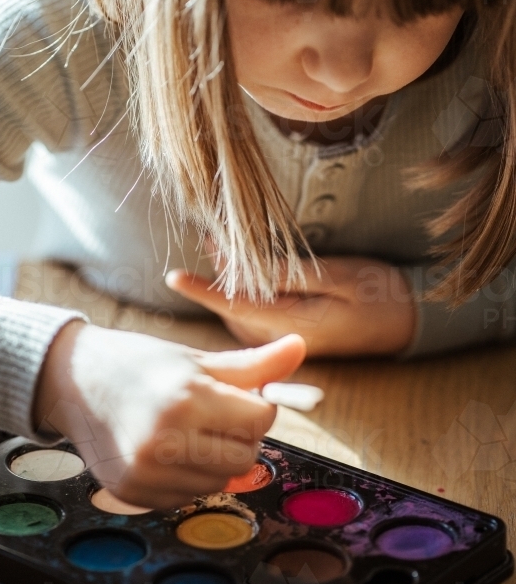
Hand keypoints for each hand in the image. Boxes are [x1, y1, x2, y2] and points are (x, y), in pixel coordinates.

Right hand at [33, 321, 305, 507]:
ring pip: (220, 480)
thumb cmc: (140, 364)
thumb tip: (302, 346)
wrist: (72, 382)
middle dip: (239, 436)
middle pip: (246, 456)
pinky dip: (187, 477)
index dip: (254, 406)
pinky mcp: (134, 493)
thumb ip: (252, 364)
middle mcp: (166, 439)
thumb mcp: (195, 359)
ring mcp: (147, 472)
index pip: (260, 417)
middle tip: (212, 416)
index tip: (234, 396)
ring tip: (187, 433)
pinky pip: (189, 496)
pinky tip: (165, 452)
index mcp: (187, 397)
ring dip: (215, 460)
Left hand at [166, 256, 415, 355]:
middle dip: (215, 279)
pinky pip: (253, 322)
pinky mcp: (290, 341)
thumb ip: (288, 274)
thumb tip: (243, 264)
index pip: (236, 307)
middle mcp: (283, 341)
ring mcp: (285, 344)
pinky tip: (243, 276)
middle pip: (232, 312)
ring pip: (239, 318)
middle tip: (207, 239)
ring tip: (218, 249)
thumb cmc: (379, 293)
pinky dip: (242, 299)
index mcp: (294, 326)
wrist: (408, 324)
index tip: (174, 276)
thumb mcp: (338, 276)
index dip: (203, 290)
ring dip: (227, 288)